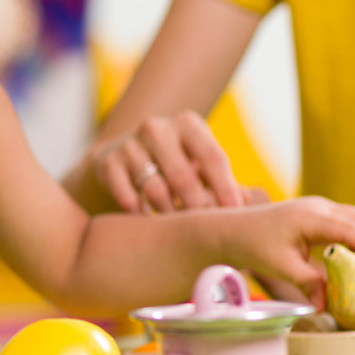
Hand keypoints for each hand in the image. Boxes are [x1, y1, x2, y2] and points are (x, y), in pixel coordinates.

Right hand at [92, 112, 243, 213]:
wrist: (122, 155)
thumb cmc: (175, 163)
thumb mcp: (198, 162)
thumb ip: (221, 180)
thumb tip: (246, 203)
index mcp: (187, 124)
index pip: (213, 157)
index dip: (226, 188)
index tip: (235, 215)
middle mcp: (157, 128)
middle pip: (184, 175)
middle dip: (197, 207)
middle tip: (206, 230)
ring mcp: (129, 144)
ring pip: (156, 189)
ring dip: (169, 213)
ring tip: (176, 224)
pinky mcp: (107, 162)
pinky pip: (128, 197)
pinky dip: (140, 213)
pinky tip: (148, 218)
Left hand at [226, 196, 354, 311]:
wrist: (233, 229)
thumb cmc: (254, 246)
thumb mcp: (281, 267)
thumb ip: (308, 284)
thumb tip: (329, 307)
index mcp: (310, 217)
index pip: (351, 230)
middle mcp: (320, 207)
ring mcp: (320, 207)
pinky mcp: (320, 213)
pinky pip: (350, 221)